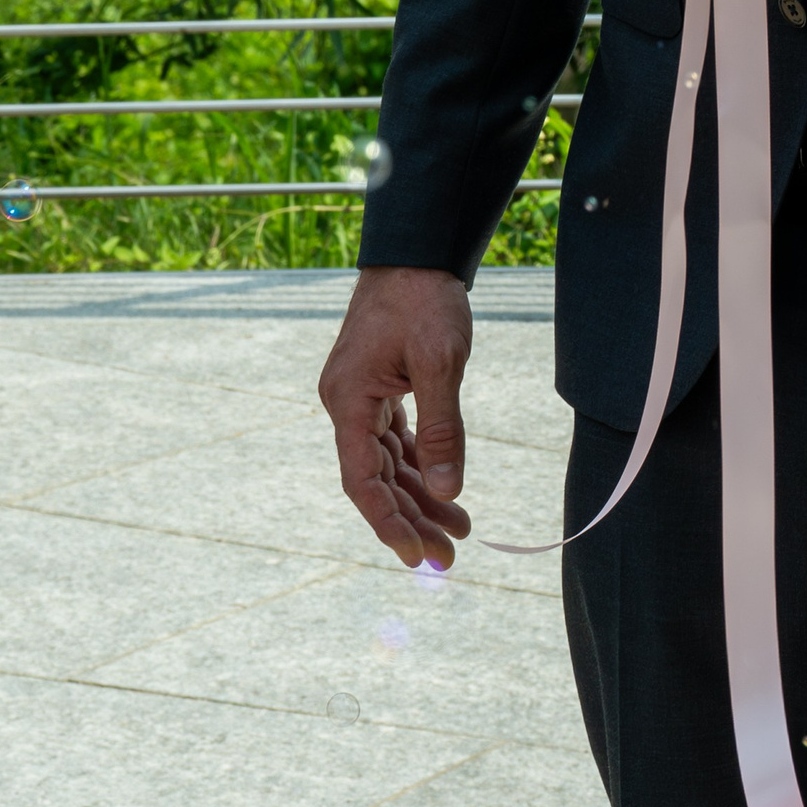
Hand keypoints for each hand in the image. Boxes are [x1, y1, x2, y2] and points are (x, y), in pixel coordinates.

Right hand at [318, 266, 473, 568]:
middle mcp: (347, 405)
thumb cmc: (425, 298)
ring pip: (389, 462)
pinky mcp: (379, 387)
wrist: (418, 250)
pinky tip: (444, 487)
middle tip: (450, 555)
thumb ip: (442, 428)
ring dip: (421, 495)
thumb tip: (449, 490)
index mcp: (349, 402)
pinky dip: (420, 464)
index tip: (418, 555)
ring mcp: (361, 396)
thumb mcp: (440, 361)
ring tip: (459, 529)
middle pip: (377, 479)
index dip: (389, 523)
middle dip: (413, 518)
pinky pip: (396, 439)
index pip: (364, 481)